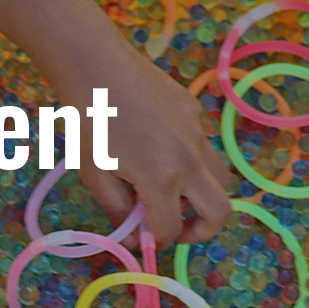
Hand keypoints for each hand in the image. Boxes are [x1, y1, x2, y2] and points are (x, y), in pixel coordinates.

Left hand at [52, 35, 232, 246]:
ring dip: (201, 194)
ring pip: (219, 177)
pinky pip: (204, 145)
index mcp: (161, 177)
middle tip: (179, 228)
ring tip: (171, 190)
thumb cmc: (88, 121)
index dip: (157, 242)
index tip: (145, 238)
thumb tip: (133, 237)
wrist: (95, 65)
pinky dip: (190, 158)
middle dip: (202, 230)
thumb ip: (118, 210)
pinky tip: (157, 145)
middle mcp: (188, 158)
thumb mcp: (94, 173)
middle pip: (220, 211)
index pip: (172, 228)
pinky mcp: (196, 111)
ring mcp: (198, 132)